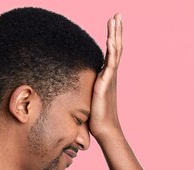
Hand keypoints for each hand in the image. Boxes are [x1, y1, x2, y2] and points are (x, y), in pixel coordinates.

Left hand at [88, 13, 123, 141]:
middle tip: (118, 15)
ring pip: (115, 52)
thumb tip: (75, 90)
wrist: (105, 130)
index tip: (113, 23)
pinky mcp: (106, 84)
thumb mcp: (89, 99)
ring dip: (115, 35)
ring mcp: (110, 79)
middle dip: (116, 30)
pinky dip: (111, 51)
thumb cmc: (97, 118)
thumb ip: (87, 90)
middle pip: (116, 47)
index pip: (111, 52)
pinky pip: (110, 64)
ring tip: (115, 20)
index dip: (112, 37)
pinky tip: (110, 40)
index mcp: (107, 77)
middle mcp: (111, 75)